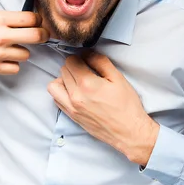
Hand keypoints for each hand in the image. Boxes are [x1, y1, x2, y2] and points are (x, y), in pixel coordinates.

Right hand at [0, 9, 49, 73]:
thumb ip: (5, 18)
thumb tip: (26, 21)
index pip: (32, 19)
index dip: (38, 20)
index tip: (38, 22)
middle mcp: (0, 35)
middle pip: (36, 36)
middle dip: (42, 35)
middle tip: (42, 36)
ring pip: (26, 54)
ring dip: (21, 51)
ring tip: (10, 48)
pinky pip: (15, 68)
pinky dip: (12, 64)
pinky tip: (3, 58)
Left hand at [47, 51, 159, 165]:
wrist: (128, 131)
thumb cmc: (127, 105)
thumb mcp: (118, 78)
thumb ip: (100, 62)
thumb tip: (86, 53)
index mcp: (87, 84)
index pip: (71, 61)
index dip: (80, 57)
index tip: (88, 60)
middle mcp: (75, 96)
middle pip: (63, 70)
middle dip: (73, 66)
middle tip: (86, 70)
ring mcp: (71, 108)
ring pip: (54, 85)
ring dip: (63, 79)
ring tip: (77, 81)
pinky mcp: (71, 116)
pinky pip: (56, 99)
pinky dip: (62, 92)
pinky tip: (75, 93)